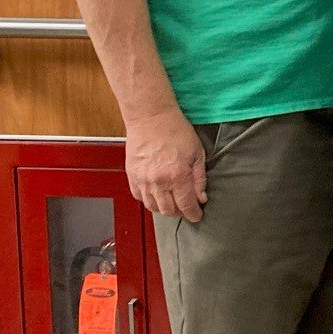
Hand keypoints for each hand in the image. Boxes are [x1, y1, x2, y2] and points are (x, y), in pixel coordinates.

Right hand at [125, 107, 206, 222]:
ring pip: (153, 206)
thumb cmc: (175, 130)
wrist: (151, 117)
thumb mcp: (197, 153)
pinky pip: (139, 197)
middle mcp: (158, 181)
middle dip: (180, 213)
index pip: (186, 205)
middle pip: (168, 210)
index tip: (197, 216)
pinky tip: (157, 195)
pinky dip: (149, 200)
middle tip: (186, 208)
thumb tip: (201, 197)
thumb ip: (199, 178)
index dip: (193, 214)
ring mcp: (142, 180)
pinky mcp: (132, 175)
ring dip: (164, 208)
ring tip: (172, 202)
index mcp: (178, 176)